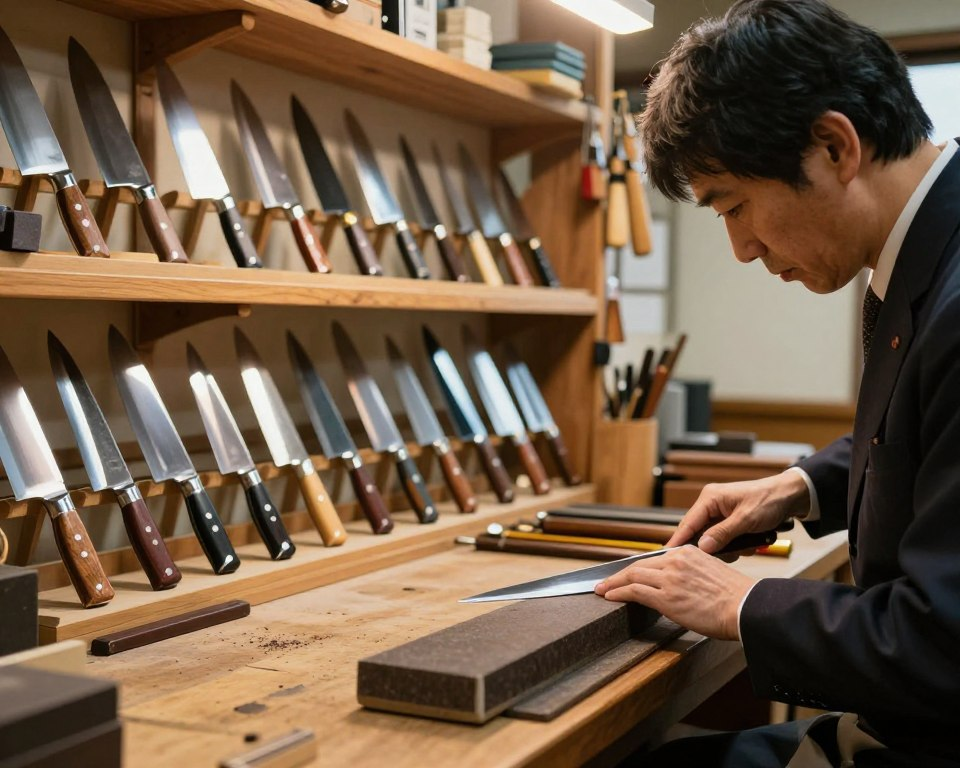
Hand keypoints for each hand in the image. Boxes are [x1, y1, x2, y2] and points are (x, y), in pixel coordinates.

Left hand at [595, 545, 755, 639]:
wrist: (745, 607)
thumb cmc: (735, 597)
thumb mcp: (710, 573)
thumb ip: (690, 573)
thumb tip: (678, 585)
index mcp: (687, 553)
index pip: (654, 559)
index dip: (636, 567)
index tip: (627, 573)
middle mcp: (676, 561)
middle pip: (639, 565)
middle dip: (619, 574)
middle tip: (606, 581)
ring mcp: (669, 578)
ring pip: (633, 576)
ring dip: (613, 583)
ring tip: (602, 589)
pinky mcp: (666, 596)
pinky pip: (634, 591)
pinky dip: (619, 592)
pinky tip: (610, 596)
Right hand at [667, 470, 809, 553]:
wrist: (791, 496)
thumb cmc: (769, 500)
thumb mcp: (746, 519)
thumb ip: (722, 534)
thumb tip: (702, 547)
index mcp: (710, 498)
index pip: (687, 523)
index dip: (678, 541)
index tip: (666, 557)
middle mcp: (711, 505)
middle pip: (699, 534)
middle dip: (714, 548)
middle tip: (729, 554)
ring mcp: (720, 513)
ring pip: (713, 539)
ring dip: (730, 547)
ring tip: (747, 546)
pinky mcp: (730, 521)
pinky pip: (725, 539)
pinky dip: (737, 545)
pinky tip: (750, 543)